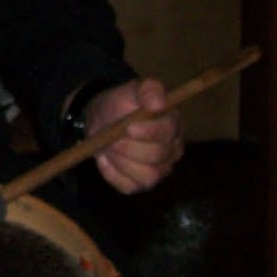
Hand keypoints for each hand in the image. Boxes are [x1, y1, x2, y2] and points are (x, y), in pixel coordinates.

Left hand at [82, 78, 183, 194]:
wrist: (103, 119)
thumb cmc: (122, 104)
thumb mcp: (132, 89)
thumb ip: (148, 89)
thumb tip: (158, 103)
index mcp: (173, 125)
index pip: (168, 134)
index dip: (148, 132)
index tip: (128, 127)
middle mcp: (172, 151)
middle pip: (156, 157)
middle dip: (128, 147)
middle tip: (110, 137)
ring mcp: (159, 170)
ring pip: (146, 177)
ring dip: (120, 161)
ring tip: (108, 146)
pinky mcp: (141, 183)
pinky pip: (128, 187)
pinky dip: (112, 173)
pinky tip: (106, 158)